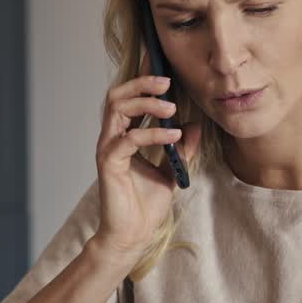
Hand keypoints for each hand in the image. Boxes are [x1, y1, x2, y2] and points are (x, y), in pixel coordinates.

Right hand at [93, 53, 200, 259]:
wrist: (134, 235)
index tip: (164, 67)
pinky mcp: (109, 163)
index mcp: (124, 136)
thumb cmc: (146, 205)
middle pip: (118, 95)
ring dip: (146, 103)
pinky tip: (174, 136)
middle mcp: (112, 138)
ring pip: (118, 109)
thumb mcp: (172, 171)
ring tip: (171, 108)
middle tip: (167, 83)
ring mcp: (108, 149)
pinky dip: (153, 133)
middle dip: (142, 84)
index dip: (143, 80)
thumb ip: (181, 149)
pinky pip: (129, 139)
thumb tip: (193, 126)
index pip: (129, 99)